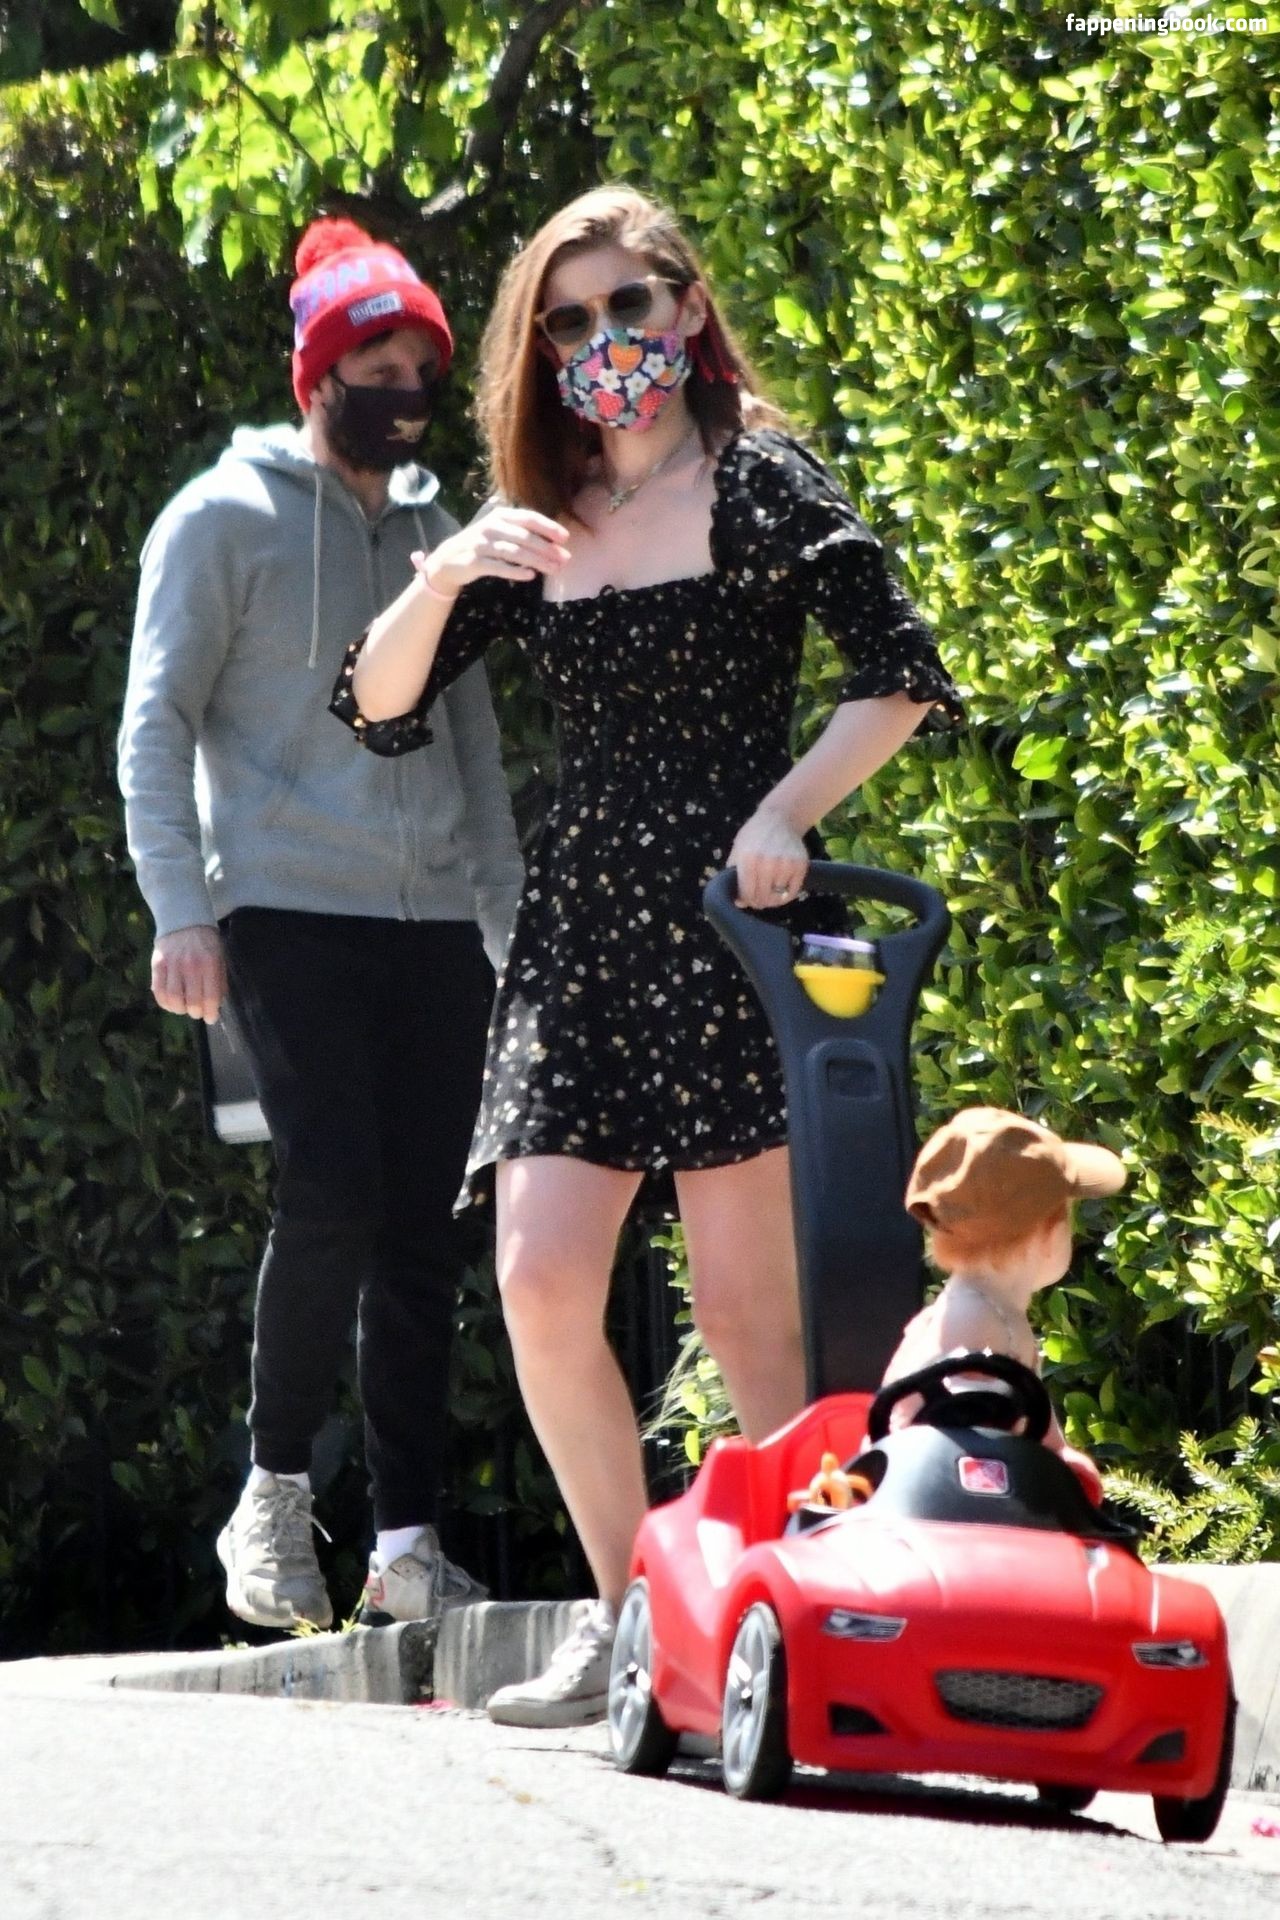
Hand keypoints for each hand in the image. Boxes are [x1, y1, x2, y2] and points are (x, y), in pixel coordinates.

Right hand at [151, 924, 225, 1024]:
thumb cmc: (206, 943)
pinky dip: (165, 1002)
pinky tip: (171, 1002)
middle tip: (197, 1012)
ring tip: (184, 1008)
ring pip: (173, 1000)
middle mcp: (190, 965)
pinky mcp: (157, 965)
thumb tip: (215, 1006)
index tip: (211, 1018)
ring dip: (180, 1009)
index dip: (211, 1012)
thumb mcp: (220, 958)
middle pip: (192, 1001)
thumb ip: (219, 981)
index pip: (210, 997)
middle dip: (196, 1012)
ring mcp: (172, 965)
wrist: (183, 920)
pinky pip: (158, 991)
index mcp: (210, 963)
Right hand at [412, 504, 570, 596]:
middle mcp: (491, 527)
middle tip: (565, 559)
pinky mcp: (475, 562)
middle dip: (547, 548)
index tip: (565, 538)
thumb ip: (521, 531)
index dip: (548, 527)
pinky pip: (499, 567)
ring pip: (515, 552)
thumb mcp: (499, 530)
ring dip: (537, 561)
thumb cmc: (482, 544)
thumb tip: (553, 542)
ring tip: (554, 569)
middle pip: (524, 537)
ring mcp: (482, 544)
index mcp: (500, 515)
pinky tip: (530, 576)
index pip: (528, 518)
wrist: (449, 559)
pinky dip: (516, 571)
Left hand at [728, 804, 809, 909]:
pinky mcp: (801, 866)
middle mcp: (768, 863)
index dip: (745, 900)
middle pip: (762, 898)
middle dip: (758, 901)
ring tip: (769, 888)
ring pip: (777, 897)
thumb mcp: (737, 850)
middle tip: (758, 897)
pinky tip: (780, 888)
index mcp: (748, 860)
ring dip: (772, 897)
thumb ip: (734, 875)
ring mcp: (786, 865)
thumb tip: (739, 902)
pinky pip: (792, 892)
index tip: (746, 899)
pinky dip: (786, 895)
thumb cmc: (754, 835)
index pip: (746, 894)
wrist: (779, 818)